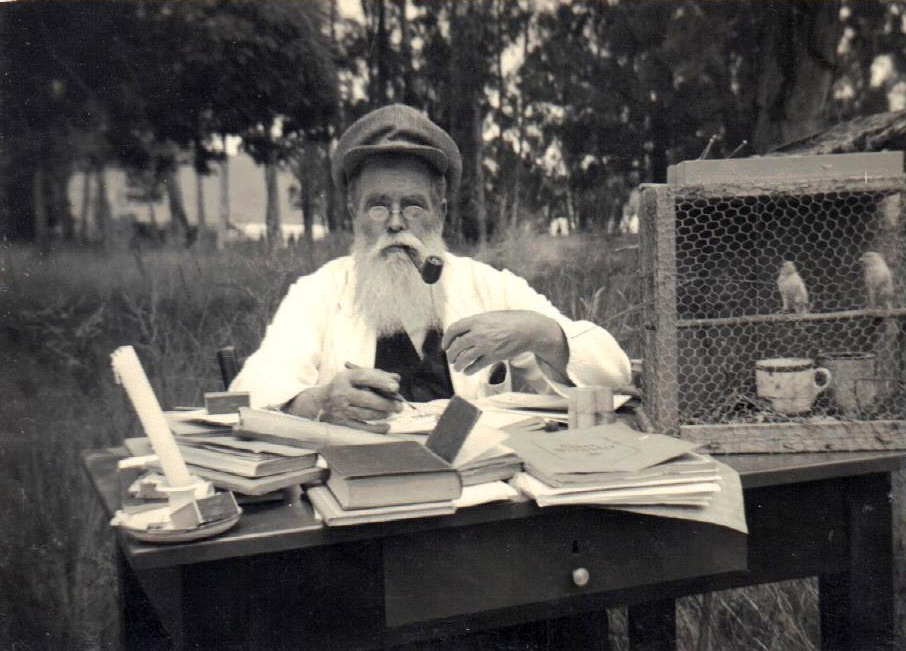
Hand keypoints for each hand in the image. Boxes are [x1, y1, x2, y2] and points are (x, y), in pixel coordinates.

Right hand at [287, 368, 402, 432]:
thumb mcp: (356, 377)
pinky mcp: (342, 423)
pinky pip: (362, 428)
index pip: (365, 377)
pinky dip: (376, 428)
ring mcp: (340, 410)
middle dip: (386, 403)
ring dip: (382, 414)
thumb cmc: (345, 387)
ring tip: (390, 412)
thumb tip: (397, 378)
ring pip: (366, 414)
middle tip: (399, 406)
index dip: (381, 381)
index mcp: (345, 378)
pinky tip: (386, 426)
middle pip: (367, 399)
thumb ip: (377, 376)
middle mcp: (341, 393)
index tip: (395, 387)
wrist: (320, 402)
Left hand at [441, 310, 567, 375]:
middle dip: (451, 354)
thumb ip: (476, 323)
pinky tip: (467, 371)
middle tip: (451, 359)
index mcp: (476, 320)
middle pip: (457, 346)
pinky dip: (469, 370)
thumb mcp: (490, 316)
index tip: (445, 346)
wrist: (527, 329)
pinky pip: (476, 366)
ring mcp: (485, 346)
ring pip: (464, 358)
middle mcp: (478, 333)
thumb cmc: (510, 321)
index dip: (447, 339)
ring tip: (457, 368)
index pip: (453, 329)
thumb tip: (462, 332)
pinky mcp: (493, 356)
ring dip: (458, 365)